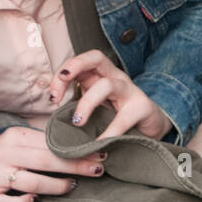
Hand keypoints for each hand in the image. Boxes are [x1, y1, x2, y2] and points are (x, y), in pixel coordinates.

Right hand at [0, 126, 106, 201]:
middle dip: (76, 166)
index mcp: (14, 137)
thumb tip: (82, 146)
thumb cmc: (4, 156)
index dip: (78, 150)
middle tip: (98, 170)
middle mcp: (3, 154)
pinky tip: (35, 200)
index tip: (99, 153)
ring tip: (73, 185)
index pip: (51, 143)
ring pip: (33, 183)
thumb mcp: (20, 142)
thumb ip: (44, 143)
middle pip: (46, 161)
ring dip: (57, 186)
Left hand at [48, 50, 172, 140]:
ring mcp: (131, 90)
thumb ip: (78, 101)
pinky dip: (109, 132)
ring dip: (87, 103)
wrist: (151, 128)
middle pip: (95, 57)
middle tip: (58, 94)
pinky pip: (123, 118)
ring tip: (78, 122)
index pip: (80, 61)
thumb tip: (50, 111)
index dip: (62, 73)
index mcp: (102, 75)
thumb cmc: (118, 116)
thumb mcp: (96, 105)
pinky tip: (99, 143)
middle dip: (73, 68)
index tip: (53, 97)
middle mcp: (116, 77)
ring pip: (106, 85)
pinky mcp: (143, 107)